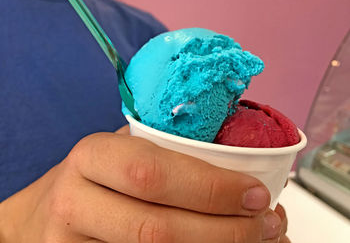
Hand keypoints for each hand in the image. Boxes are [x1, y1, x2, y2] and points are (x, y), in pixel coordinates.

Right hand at [1, 126, 282, 241]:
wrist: (49, 214)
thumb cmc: (99, 177)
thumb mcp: (124, 152)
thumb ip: (167, 152)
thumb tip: (239, 158)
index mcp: (92, 156)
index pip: (153, 173)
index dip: (210, 187)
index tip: (257, 193)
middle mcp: (76, 200)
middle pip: (157, 228)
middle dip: (224, 229)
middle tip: (267, 223)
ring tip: (256, 238)